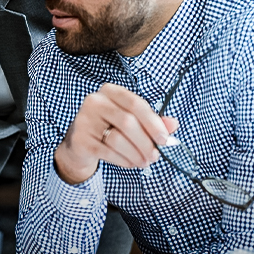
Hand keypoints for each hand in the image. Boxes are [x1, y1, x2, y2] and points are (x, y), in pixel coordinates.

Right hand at [54, 84, 177, 184]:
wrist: (81, 144)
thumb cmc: (109, 128)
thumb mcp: (131, 121)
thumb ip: (152, 121)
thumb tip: (173, 124)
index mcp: (110, 91)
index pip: (135, 103)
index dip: (153, 122)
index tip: (165, 139)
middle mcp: (95, 101)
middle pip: (128, 123)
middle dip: (145, 143)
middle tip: (155, 156)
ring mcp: (85, 120)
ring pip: (118, 139)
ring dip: (136, 154)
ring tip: (143, 161)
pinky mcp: (80, 139)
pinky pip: (108, 152)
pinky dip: (124, 161)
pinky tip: (130, 163)